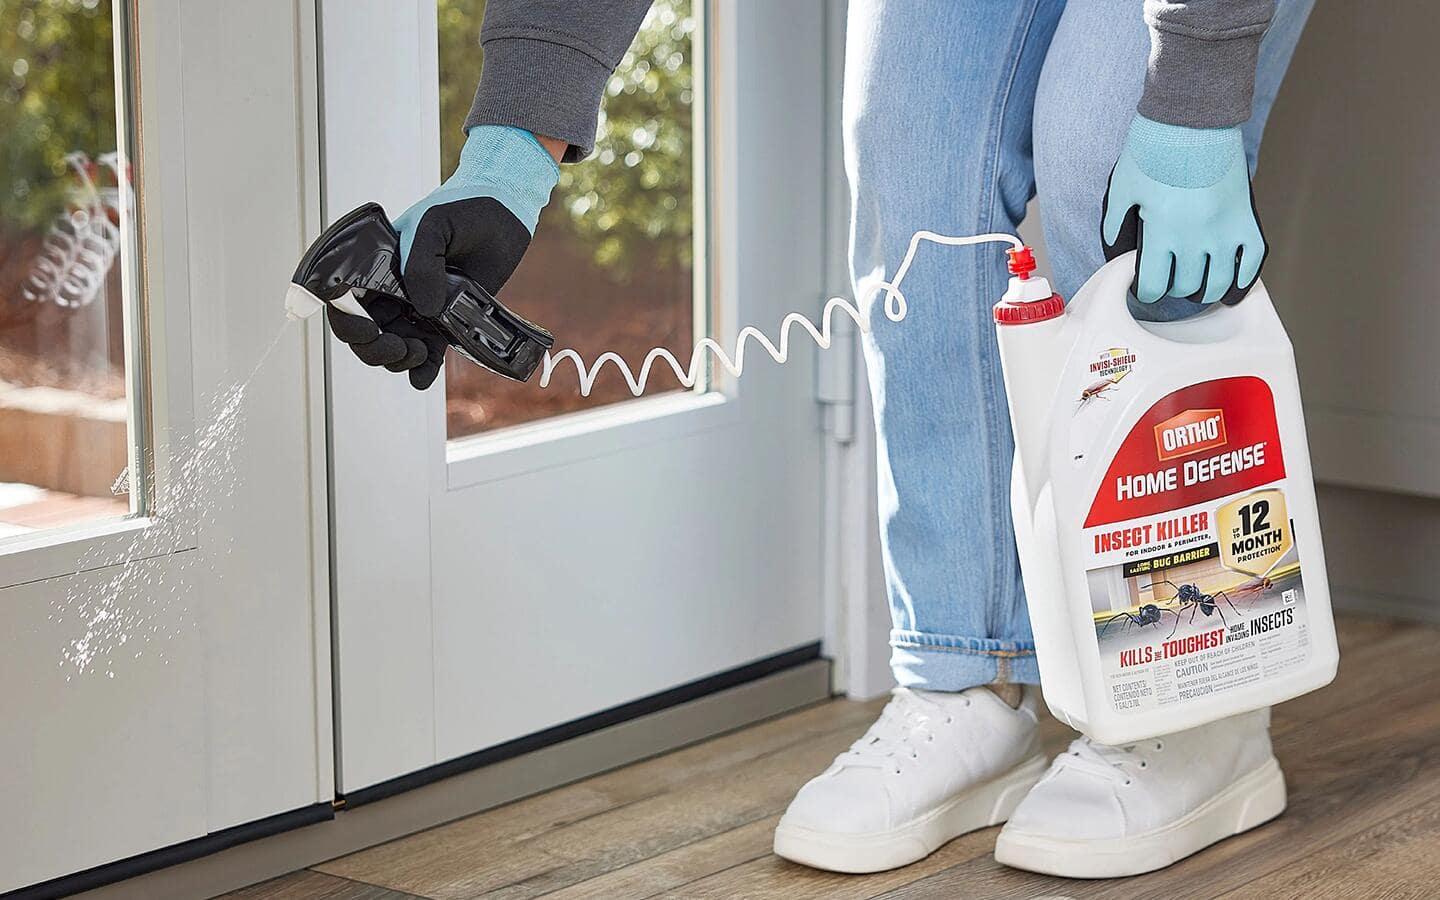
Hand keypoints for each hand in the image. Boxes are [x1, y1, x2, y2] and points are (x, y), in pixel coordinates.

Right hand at [326, 125, 559, 387]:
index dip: (347, 322)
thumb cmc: (464, 210)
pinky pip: (427, 352)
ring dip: (398, 360)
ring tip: (418, 351)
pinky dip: (422, 370)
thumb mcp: (434, 226)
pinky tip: (422, 379)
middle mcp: (392, 289)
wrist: (505, 214)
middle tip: (400, 346)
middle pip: (365, 332)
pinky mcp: (446, 321)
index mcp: (377, 265)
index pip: (346, 300)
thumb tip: (422, 309)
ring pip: (393, 346)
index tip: (367, 331)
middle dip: (375, 349)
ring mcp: (418, 307)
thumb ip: (421, 264)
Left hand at [1102, 114, 1265, 305]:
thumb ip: (1115, 222)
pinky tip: (1232, 285)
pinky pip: (1253, 259)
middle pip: (1186, 286)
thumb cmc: (1154, 148)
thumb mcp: (1123, 186)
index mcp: (1162, 230)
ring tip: (1196, 288)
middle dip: (1172, 290)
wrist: (1193, 116)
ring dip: (1206, 291)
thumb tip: (1113, 248)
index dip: (1146, 292)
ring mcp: (1225, 228)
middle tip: (1168, 283)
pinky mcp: (1246, 216)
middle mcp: (1195, 236)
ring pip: (1220, 282)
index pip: (1153, 284)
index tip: (1144, 289)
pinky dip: (1244, 277)